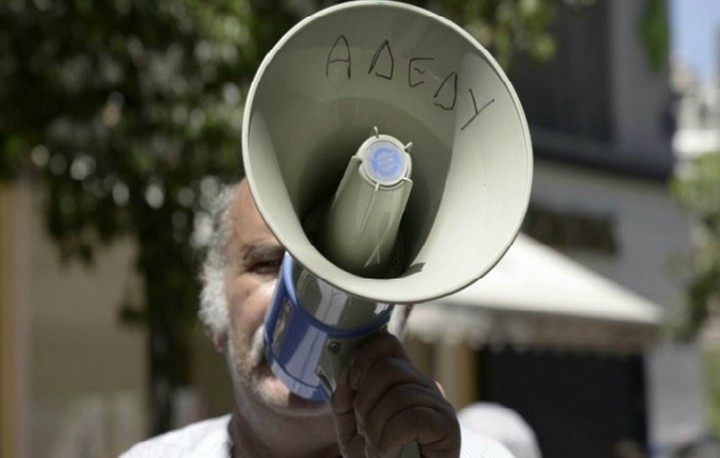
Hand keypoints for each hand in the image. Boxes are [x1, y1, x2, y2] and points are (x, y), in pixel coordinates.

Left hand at [330, 333, 460, 457]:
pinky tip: (390, 454)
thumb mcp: (352, 430)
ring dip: (377, 429)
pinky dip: (392, 439)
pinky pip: (413, 418)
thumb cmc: (380, 457)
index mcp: (402, 381)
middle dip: (366, 403)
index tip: (353, 382)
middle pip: (389, 369)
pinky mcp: (447, 427)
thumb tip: (346, 376)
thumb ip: (344, 403)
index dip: (366, 357)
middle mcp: (424, 386)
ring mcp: (439, 405)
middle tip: (365, 432)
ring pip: (399, 395)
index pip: (388, 345)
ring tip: (377, 450)